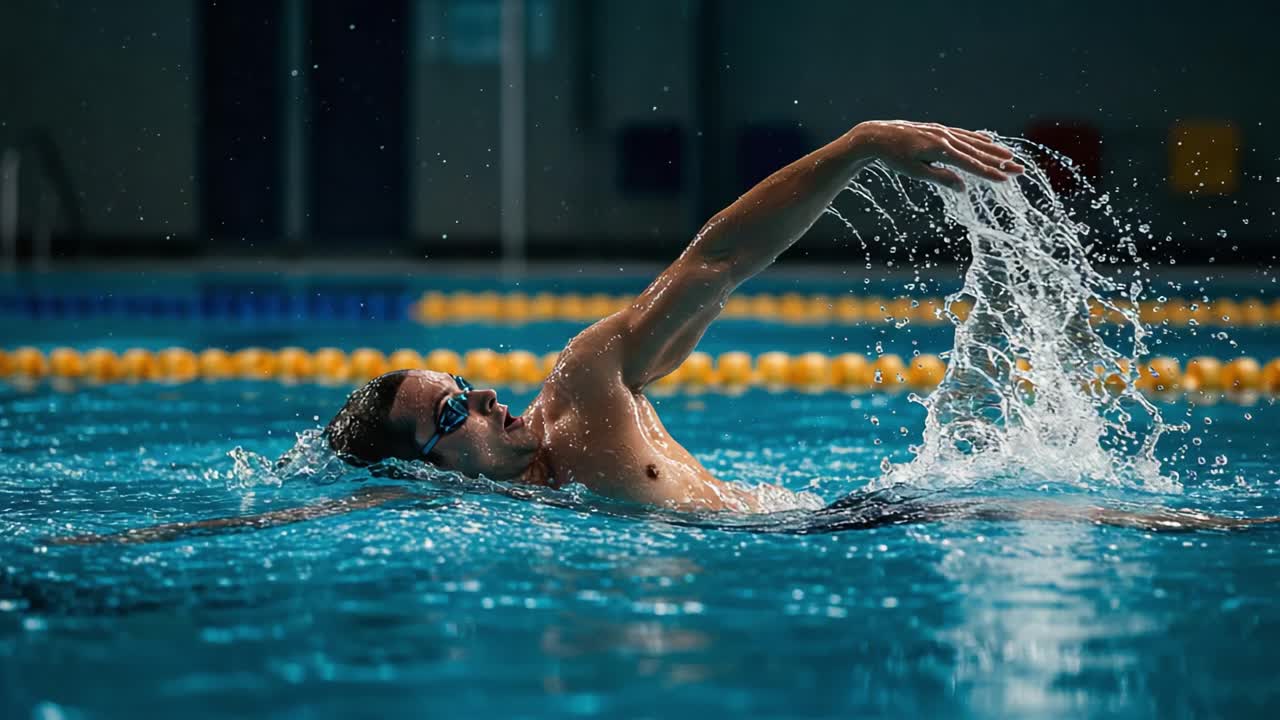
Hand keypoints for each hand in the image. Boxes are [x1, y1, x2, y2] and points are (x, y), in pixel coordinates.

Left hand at [847, 120, 1022, 189]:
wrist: (878, 136)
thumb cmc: (894, 158)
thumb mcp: (915, 172)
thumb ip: (940, 178)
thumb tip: (963, 187)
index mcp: (940, 150)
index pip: (971, 164)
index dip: (990, 173)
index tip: (1006, 179)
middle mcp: (945, 137)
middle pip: (978, 152)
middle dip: (1000, 162)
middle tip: (1020, 170)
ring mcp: (943, 131)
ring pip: (973, 142)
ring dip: (992, 150)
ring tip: (1010, 157)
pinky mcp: (938, 129)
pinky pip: (963, 134)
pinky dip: (977, 139)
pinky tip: (987, 141)